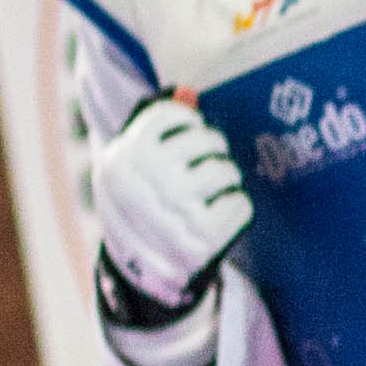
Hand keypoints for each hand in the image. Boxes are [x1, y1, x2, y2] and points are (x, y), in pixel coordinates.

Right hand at [88, 98, 254, 314]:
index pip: (173, 114)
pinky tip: (217, 218)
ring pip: (227, 171)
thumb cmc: (141, 204)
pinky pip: (241, 204)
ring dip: (225, 180)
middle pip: (208, 140)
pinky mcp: (202, 238)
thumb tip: (188, 92)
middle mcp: (146, 180)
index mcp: (123, 156)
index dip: (188, 124)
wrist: (134, 273)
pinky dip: (236, 209)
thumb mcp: (134, 164)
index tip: (183, 139)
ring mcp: (175, 209)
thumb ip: (159, 126)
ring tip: (208, 196)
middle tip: (200, 173)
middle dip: (212, 153)